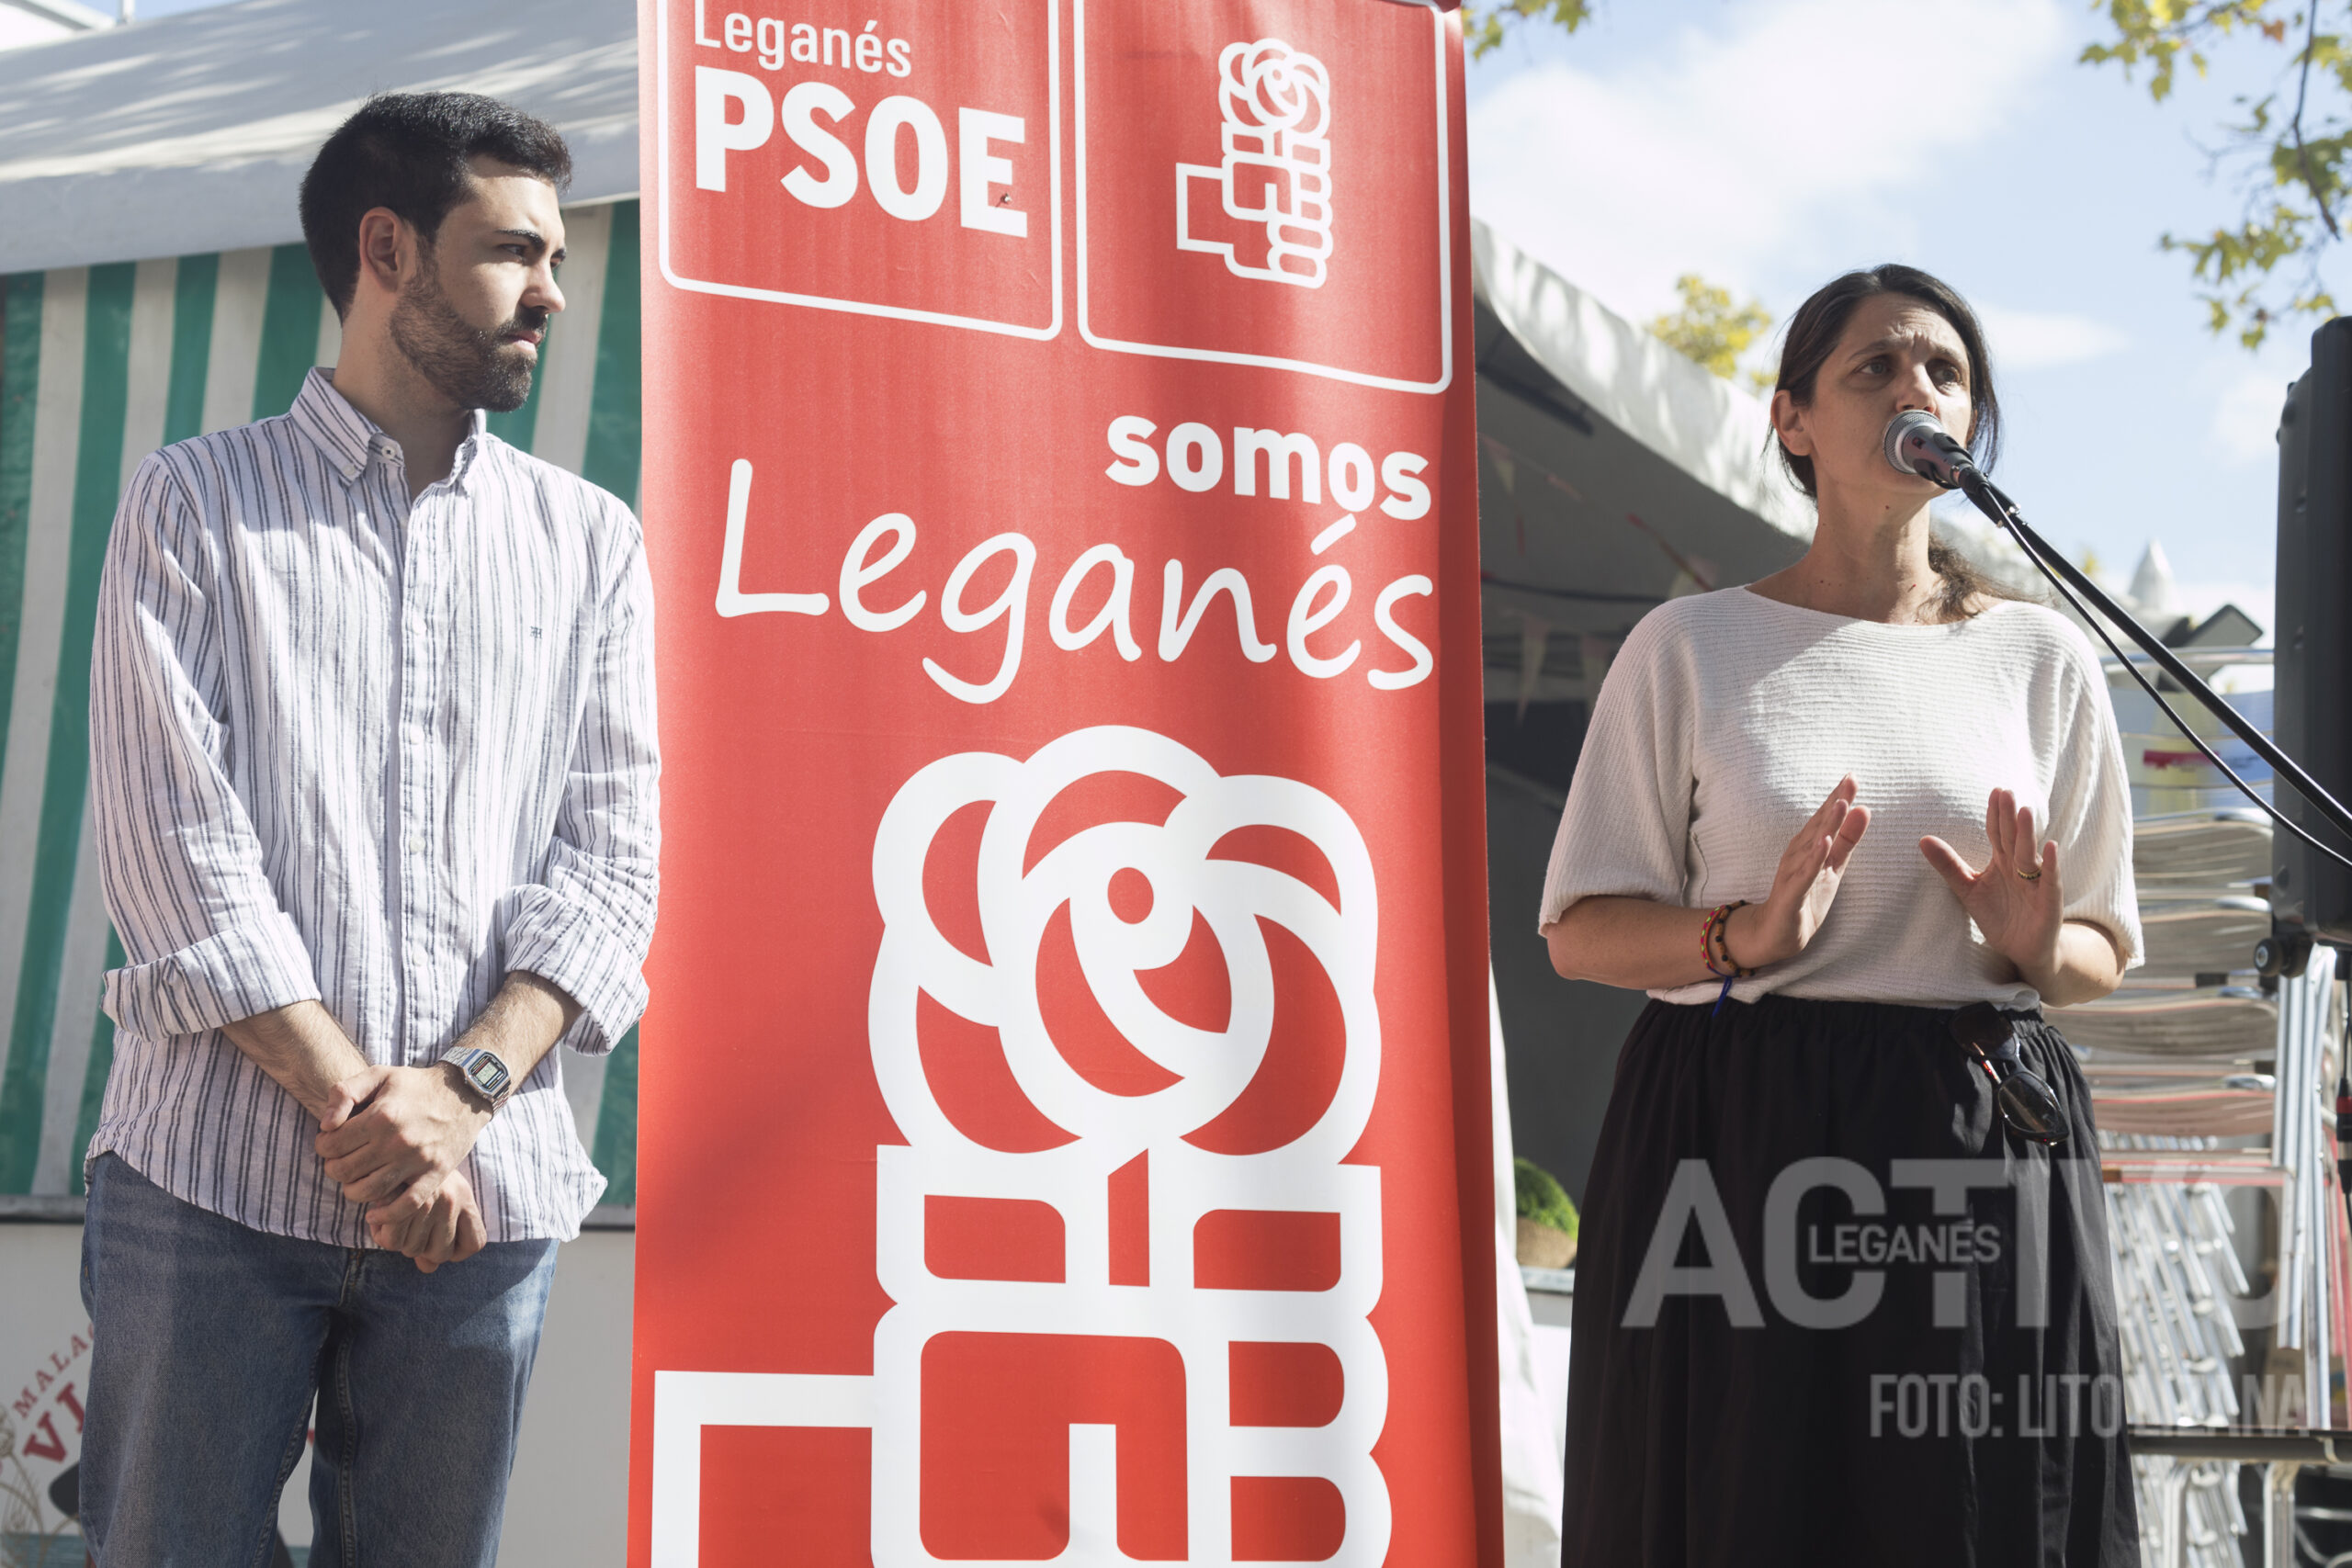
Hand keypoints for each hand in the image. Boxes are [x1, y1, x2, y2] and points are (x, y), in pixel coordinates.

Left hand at [315, 1063, 491, 1206]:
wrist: (464, 1093)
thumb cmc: (416, 1085)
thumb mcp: (378, 1075)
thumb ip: (344, 1092)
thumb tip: (325, 1125)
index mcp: (380, 1116)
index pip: (331, 1145)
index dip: (322, 1145)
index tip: (329, 1142)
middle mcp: (397, 1141)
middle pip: (344, 1171)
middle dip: (333, 1168)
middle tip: (341, 1160)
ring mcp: (417, 1160)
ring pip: (368, 1192)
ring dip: (352, 1191)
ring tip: (355, 1179)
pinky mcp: (435, 1174)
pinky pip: (406, 1206)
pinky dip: (385, 1216)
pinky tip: (374, 1214)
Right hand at [368, 1168, 488, 1271]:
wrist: (413, 1121)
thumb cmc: (420, 1158)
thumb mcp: (439, 1187)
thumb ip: (439, 1230)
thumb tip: (428, 1267)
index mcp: (464, 1198)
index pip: (474, 1243)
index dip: (457, 1252)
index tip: (436, 1247)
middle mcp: (452, 1199)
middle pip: (437, 1253)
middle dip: (416, 1247)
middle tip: (403, 1229)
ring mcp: (429, 1198)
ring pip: (411, 1247)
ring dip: (396, 1240)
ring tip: (387, 1220)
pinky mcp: (400, 1195)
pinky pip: (391, 1236)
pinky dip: (382, 1233)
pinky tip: (374, 1217)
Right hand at [1724, 775, 1870, 968]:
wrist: (1777, 934)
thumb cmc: (1805, 897)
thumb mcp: (1833, 867)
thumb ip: (1847, 839)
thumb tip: (1864, 808)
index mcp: (1809, 845)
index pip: (1826, 818)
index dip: (1839, 797)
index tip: (1852, 776)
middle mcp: (1798, 854)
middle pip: (1819, 825)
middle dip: (1835, 803)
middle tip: (1849, 780)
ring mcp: (1793, 873)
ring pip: (1812, 846)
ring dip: (1826, 825)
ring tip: (1841, 804)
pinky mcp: (1791, 895)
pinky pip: (1804, 875)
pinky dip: (1813, 859)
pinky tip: (1823, 843)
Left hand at [1919, 786, 2064, 980]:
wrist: (2021, 949)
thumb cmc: (1998, 915)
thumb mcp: (1968, 889)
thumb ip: (1949, 866)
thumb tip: (1922, 839)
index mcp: (2003, 861)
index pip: (1998, 833)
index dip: (1995, 814)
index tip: (1994, 791)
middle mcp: (2021, 867)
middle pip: (2013, 838)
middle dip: (2009, 816)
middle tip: (2005, 792)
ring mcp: (2036, 882)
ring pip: (2030, 855)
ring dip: (2027, 834)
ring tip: (2023, 812)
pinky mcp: (2049, 901)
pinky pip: (2050, 880)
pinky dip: (2052, 864)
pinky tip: (2052, 846)